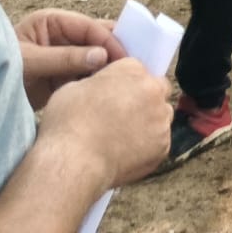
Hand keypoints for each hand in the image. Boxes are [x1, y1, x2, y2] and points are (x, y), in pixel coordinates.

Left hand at [14, 10, 124, 109]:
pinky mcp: (63, 78)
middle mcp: (62, 36)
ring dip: (110, 68)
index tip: (126, 58)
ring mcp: (64, 57)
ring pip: (97, 59)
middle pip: (98, 39)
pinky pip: (88, 77)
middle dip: (116, 51)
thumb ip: (65, 58)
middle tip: (138, 66)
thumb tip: (102, 58)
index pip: (90, 26)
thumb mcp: (30, 62)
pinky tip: (113, 91)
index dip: (110, 40)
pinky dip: (99, 83)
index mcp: (53, 22)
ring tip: (130, 80)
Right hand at [39, 57, 171, 186]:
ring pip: (162, 115)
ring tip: (123, 137)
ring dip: (149, 122)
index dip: (125, 84)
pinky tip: (126, 153)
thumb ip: (96, 82)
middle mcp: (152, 89)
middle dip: (145, 98)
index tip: (115, 97)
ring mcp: (161, 118)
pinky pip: (159, 141)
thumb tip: (99, 88)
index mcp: (131, 70)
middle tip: (123, 116)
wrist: (73, 162)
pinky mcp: (163, 144)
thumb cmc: (67, 124)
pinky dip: (147, 146)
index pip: (137, 70)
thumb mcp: (73, 88)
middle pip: (157, 89)